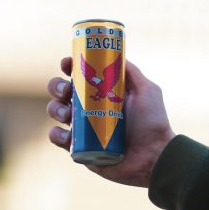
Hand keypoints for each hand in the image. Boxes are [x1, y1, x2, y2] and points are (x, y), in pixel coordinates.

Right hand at [47, 57, 175, 187]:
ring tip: (68, 114)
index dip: (68, 67)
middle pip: (62, 91)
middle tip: (67, 91)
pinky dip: (56, 134)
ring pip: (56, 111)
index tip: (67, 64)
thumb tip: (115, 54)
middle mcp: (88, 108)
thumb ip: (131, 72)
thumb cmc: (152, 123)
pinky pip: (57, 138)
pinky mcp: (78, 148)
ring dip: (55, 108)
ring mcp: (82, 128)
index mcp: (101, 92)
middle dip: (57, 86)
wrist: (153, 155)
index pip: (78, 75)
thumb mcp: (146, 90)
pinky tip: (66, 133)